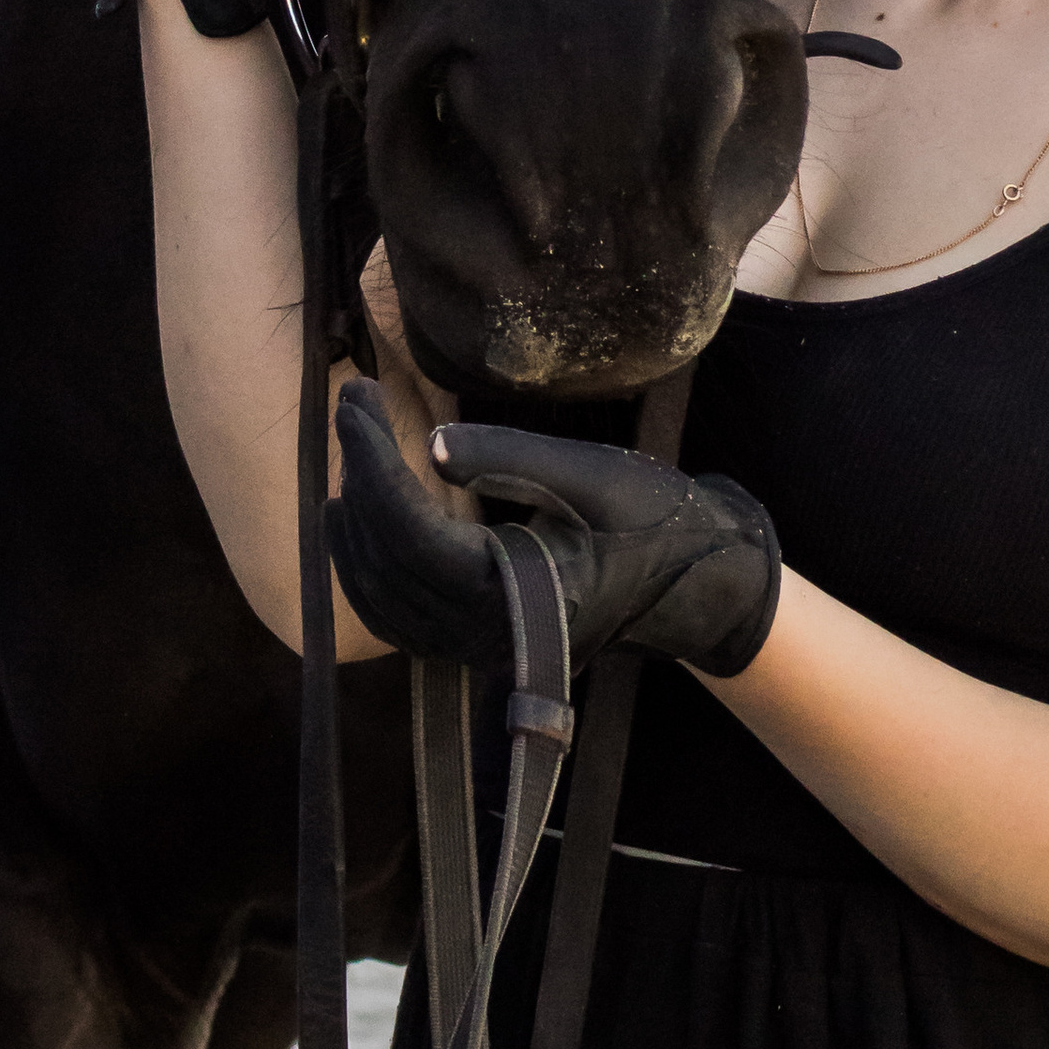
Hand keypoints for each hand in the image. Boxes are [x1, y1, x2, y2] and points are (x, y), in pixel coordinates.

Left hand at [328, 383, 779, 679]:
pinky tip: (355, 517)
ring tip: (351, 446)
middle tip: (351, 401)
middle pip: (386, 560)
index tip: (356, 401)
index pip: (411, 533)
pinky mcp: (473, 643)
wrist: (698, 586)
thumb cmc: (654, 523)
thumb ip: (507, 458)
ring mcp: (475, 647)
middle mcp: (485, 634)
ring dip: (352, 524)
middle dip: (358, 475)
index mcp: (514, 595)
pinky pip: (395, 615)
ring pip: (378, 597)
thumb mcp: (589, 475)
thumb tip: (429, 445)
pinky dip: (366, 565)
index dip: (372, 463)